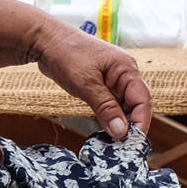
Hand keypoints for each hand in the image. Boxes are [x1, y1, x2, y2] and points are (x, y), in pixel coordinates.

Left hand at [35, 24, 151, 140]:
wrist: (43, 40)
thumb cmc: (65, 54)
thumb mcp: (86, 83)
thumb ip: (105, 107)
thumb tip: (121, 132)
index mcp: (126, 68)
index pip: (143, 100)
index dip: (141, 122)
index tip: (133, 143)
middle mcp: (123, 74)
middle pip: (135, 105)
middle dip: (130, 125)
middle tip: (122, 147)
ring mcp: (111, 79)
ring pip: (123, 106)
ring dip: (119, 123)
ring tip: (112, 143)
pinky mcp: (100, 84)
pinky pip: (110, 104)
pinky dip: (108, 116)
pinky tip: (104, 130)